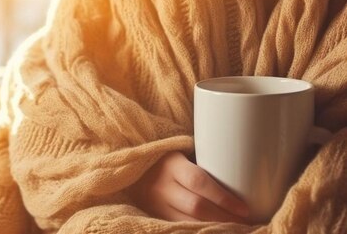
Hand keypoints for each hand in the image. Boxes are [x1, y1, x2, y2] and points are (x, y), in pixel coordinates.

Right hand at [131, 151, 249, 222]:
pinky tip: (214, 231)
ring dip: (214, 228)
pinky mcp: (155, 216)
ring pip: (189, 222)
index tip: (245, 208)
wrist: (131, 166)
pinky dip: (199, 231)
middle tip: (247, 223)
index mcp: (171, 164)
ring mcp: (156, 204)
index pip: (199, 182)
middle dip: (224, 218)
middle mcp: (162, 186)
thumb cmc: (167, 156)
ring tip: (236, 229)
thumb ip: (203, 160)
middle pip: (196, 207)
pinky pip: (180, 227)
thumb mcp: (181, 151)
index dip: (223, 198)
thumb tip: (241, 171)